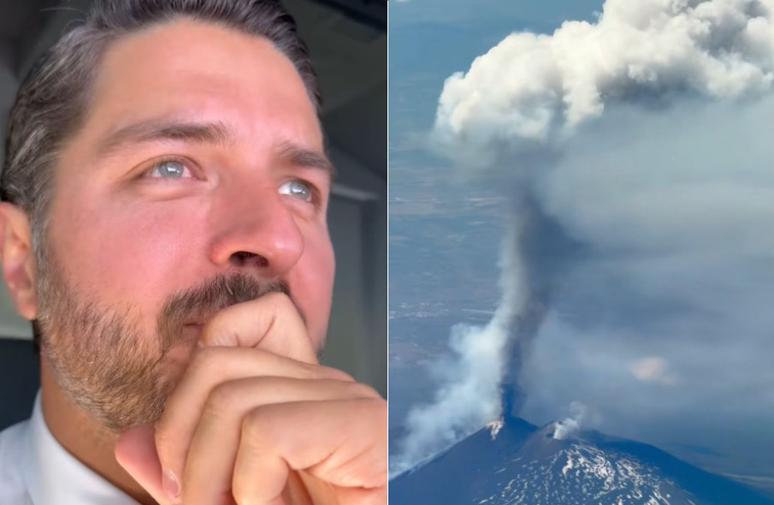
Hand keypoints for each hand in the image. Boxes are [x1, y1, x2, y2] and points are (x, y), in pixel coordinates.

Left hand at [114, 293, 386, 504]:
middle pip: (215, 361)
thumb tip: (130, 439)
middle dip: (179, 438)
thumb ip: (184, 474)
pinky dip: (250, 487)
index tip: (179, 455)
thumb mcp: (231, 501)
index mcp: (297, 391)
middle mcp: (324, 383)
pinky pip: (267, 431)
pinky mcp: (362, 425)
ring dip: (208, 476)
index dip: (187, 376)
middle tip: (197, 498)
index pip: (236, 326)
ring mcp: (346, 398)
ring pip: (232, 398)